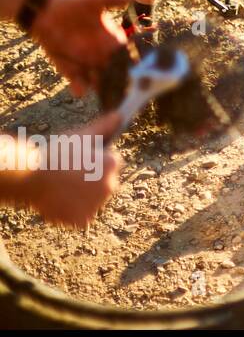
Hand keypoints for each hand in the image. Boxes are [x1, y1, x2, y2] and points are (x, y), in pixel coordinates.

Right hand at [17, 111, 121, 227]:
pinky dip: (73, 210)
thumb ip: (105, 126)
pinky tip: (61, 199)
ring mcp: (96, 205)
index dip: (96, 159)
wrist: (30, 178)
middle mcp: (110, 186)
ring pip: (93, 199)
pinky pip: (82, 215)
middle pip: (105, 182)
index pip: (111, 162)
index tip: (80, 159)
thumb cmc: (56, 154)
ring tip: (63, 185)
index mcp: (112, 166)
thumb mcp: (81, 135)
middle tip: (70, 173)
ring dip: (83, 195)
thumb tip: (120, 117)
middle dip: (92, 178)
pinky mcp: (82, 219)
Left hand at [29, 0, 130, 95]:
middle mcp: (102, 55)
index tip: (136, 70)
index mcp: (112, 40)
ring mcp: (86, 63)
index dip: (132, 63)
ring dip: (100, 87)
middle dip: (118, 81)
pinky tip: (79, 89)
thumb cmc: (73, 4)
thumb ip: (113, 1)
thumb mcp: (95, 0)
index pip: (126, 55)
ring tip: (100, 89)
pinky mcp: (70, 69)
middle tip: (119, 87)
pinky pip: (77, 81)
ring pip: (97, 81)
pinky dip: (78, 87)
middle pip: (114, 72)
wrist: (46, 12)